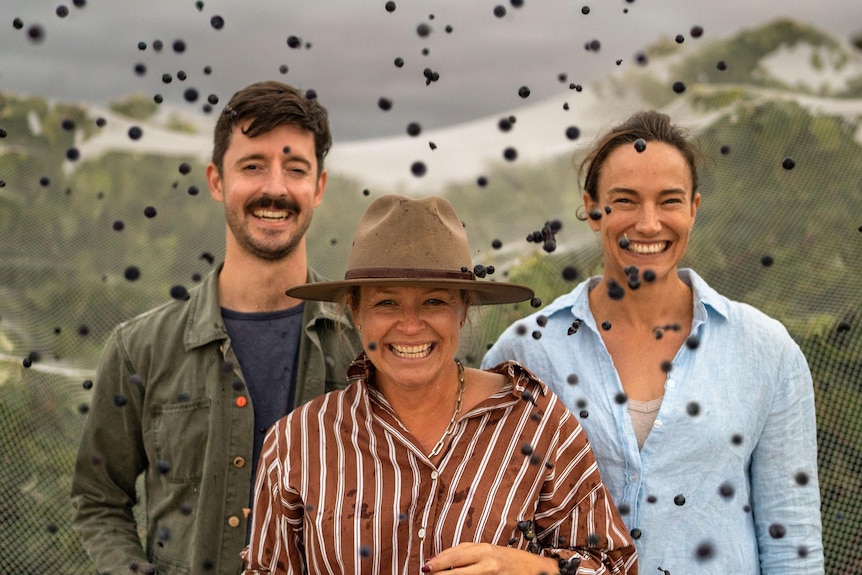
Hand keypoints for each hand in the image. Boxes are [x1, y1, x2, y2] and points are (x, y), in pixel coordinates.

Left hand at [421, 542, 558, 573]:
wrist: (533, 569)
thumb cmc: (505, 559)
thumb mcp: (485, 550)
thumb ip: (463, 553)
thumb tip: (437, 559)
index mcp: (484, 550)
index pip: (456, 555)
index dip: (439, 562)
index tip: (426, 567)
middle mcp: (489, 563)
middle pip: (458, 570)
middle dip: (440, 574)